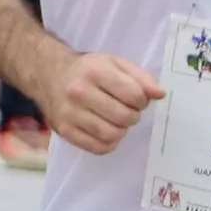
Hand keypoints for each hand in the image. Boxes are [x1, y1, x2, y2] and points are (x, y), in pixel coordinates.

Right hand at [43, 50, 162, 157]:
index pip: (134, 95)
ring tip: (117, 121)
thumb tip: (159, 94)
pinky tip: (107, 131)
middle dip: (133, 116)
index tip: (137, 99)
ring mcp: (70, 113)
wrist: (51, 75)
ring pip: (111, 134)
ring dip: (121, 130)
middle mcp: (79, 92)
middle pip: (124, 117)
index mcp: (95, 71)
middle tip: (128, 111)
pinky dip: (108, 143)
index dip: (142, 100)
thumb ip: (141, 77)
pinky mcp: (65, 131)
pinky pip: (97, 148)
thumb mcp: (115, 63)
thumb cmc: (89, 70)